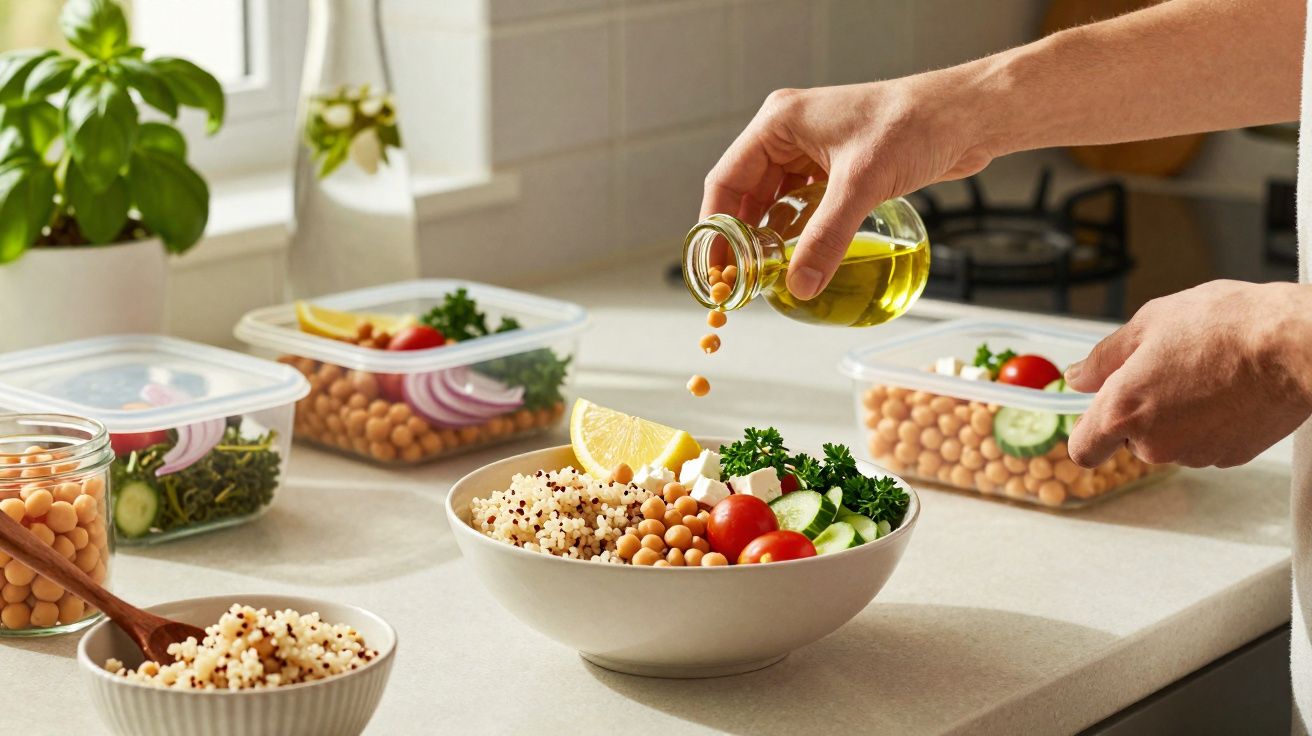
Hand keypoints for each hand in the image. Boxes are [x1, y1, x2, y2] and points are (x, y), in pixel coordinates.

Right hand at [700, 76, 996, 298]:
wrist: (966, 117)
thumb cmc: (914, 125)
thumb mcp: (862, 184)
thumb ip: (826, 238)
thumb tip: (799, 284)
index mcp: (779, 122)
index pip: (727, 179)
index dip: (716, 227)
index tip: (716, 266)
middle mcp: (790, 134)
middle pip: (747, 193)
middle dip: (743, 236)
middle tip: (741, 279)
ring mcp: (813, 150)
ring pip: (775, 201)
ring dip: (771, 236)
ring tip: (768, 274)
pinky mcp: (838, 167)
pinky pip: (804, 205)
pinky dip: (799, 231)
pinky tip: (802, 257)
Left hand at [1065, 280, 1311, 468]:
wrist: (1295, 346)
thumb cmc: (1226, 328)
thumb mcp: (1147, 324)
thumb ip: (1104, 358)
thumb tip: (1079, 376)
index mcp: (1123, 412)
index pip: (1084, 449)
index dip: (1088, 430)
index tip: (1097, 412)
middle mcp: (1155, 443)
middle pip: (1130, 442)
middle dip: (1139, 413)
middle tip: (1163, 372)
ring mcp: (1194, 454)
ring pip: (1169, 442)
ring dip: (1176, 416)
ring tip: (1201, 374)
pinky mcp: (1230, 457)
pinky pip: (1204, 442)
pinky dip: (1208, 422)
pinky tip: (1225, 389)